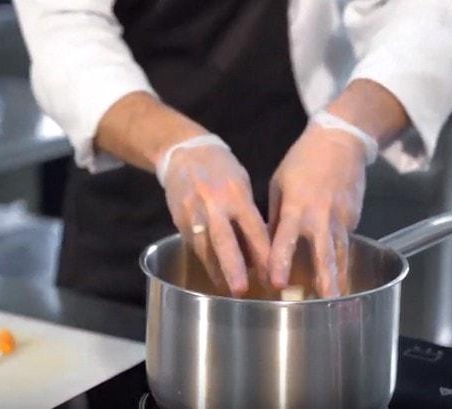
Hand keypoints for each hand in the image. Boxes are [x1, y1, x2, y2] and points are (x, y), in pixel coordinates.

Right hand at [163, 144, 270, 295]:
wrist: (183, 154)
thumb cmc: (220, 168)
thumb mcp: (240, 183)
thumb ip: (248, 212)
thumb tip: (259, 245)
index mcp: (235, 195)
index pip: (252, 229)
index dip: (262, 254)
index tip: (272, 275)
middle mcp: (214, 206)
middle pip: (224, 241)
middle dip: (233, 267)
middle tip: (241, 289)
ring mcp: (193, 214)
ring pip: (205, 249)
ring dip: (217, 271)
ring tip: (228, 289)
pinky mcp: (179, 221)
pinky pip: (194, 245)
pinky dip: (206, 260)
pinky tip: (214, 272)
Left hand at [267, 124, 367, 296]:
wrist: (341, 142)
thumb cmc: (303, 162)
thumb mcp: (279, 185)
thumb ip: (275, 217)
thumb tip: (266, 244)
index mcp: (297, 206)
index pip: (286, 238)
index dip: (281, 261)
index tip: (276, 281)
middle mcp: (321, 216)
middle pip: (323, 253)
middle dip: (325, 279)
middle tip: (325, 302)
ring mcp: (341, 218)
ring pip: (340, 254)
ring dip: (339, 278)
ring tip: (339, 302)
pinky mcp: (353, 219)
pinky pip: (346, 244)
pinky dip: (343, 263)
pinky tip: (340, 281)